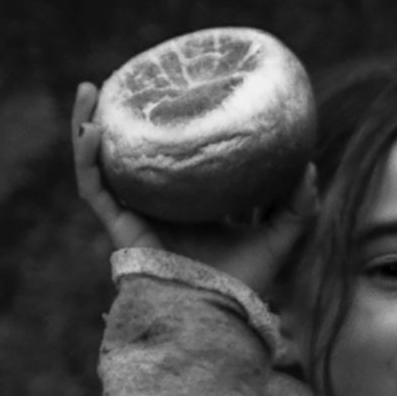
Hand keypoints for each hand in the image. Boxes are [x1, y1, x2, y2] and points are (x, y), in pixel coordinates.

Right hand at [70, 81, 315, 295]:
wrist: (216, 313)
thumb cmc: (244, 282)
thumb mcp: (279, 237)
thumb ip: (297, 205)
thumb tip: (308, 165)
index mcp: (189, 202)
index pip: (175, 158)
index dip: (170, 128)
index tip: (174, 91)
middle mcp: (157, 204)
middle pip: (131, 154)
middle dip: (120, 119)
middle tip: (124, 82)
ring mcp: (134, 213)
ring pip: (102, 163)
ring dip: (88, 126)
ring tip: (90, 91)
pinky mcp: (117, 227)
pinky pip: (94, 187)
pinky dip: (88, 159)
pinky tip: (92, 130)